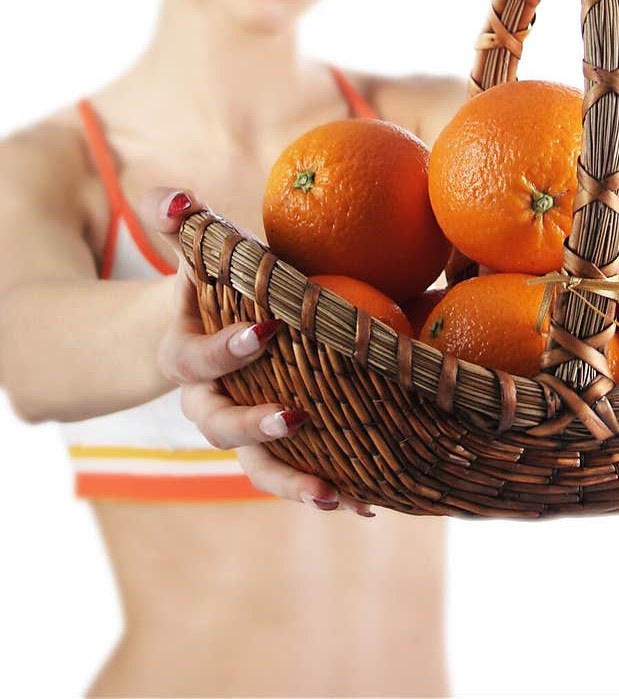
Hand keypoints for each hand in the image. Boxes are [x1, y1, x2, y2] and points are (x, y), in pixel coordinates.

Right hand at [137, 187, 375, 516]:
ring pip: (256, 467)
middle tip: (297, 418)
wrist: (206, 329)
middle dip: (255, 427)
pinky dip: (326, 489)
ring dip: (291, 482)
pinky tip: (365, 502)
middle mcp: (208, 404)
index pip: (196, 360)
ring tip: (332, 494)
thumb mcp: (196, 249)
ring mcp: (243, 430)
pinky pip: (294, 473)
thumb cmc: (212, 281)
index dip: (225, 350)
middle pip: (219, 427)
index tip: (267, 330)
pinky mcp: (275, 447)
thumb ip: (179, 219)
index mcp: (185, 357)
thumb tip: (174, 196)